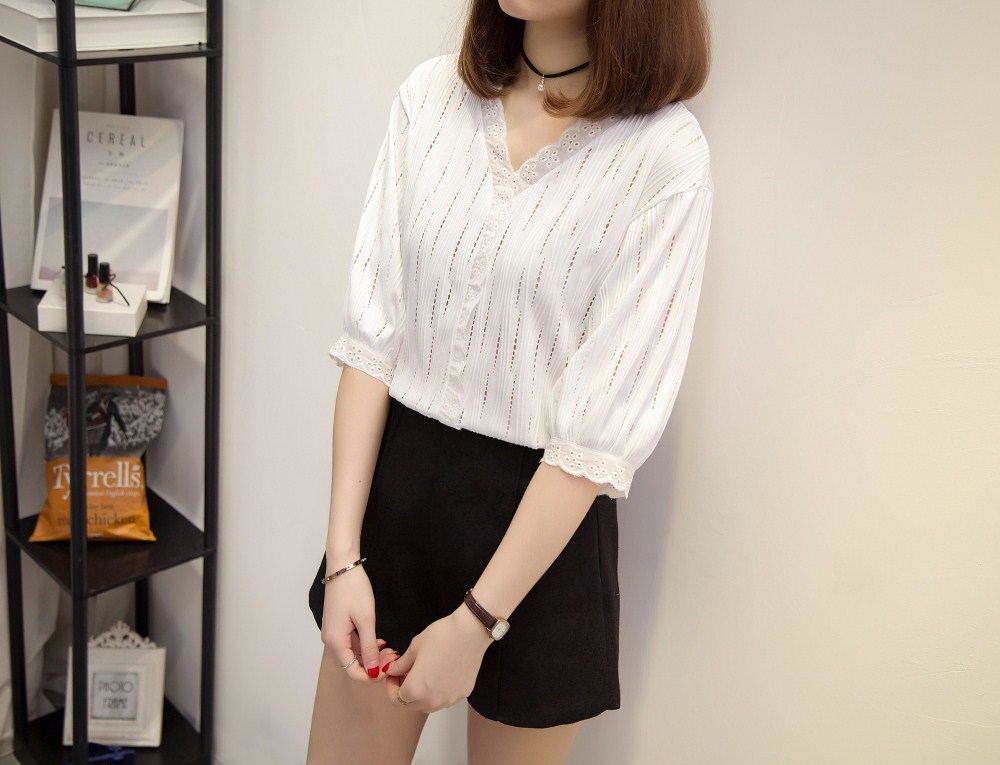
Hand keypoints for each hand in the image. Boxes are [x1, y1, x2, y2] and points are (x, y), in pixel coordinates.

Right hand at [319, 564, 396, 680]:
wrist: (342, 566)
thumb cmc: (353, 590)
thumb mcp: (366, 620)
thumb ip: (369, 648)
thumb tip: (373, 671)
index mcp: (335, 642)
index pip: (352, 672)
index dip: (371, 676)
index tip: (389, 669)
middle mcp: (331, 640)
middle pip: (352, 663)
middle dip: (373, 664)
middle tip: (393, 657)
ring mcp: (333, 632)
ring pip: (353, 653)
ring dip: (371, 655)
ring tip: (391, 649)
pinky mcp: (338, 624)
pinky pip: (351, 642)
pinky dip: (365, 645)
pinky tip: (380, 642)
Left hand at [385, 604, 493, 712]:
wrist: (470, 632)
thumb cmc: (441, 637)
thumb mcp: (414, 648)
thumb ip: (400, 665)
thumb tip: (391, 671)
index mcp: (415, 690)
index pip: (396, 699)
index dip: (391, 687)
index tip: (394, 675)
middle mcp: (432, 700)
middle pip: (411, 704)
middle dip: (405, 691)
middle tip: (407, 673)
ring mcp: (449, 699)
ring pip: (429, 705)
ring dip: (422, 695)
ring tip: (424, 674)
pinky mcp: (462, 694)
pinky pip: (445, 699)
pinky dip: (438, 692)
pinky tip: (440, 674)